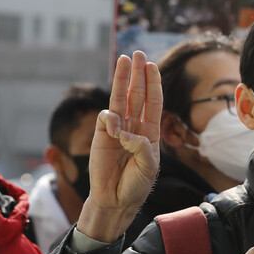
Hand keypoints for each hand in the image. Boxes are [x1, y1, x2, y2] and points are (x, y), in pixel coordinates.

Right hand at [76, 51, 162, 242]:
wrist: (115, 200)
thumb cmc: (136, 184)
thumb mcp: (148, 166)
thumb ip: (141, 147)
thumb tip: (125, 131)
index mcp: (150, 131)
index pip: (153, 102)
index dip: (153, 84)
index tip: (153, 66)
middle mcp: (134, 126)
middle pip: (137, 94)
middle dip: (138, 74)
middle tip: (138, 53)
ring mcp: (117, 129)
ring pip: (120, 99)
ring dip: (123, 79)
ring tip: (124, 59)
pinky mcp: (101, 135)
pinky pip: (106, 118)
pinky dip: (110, 118)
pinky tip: (114, 130)